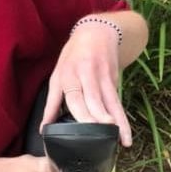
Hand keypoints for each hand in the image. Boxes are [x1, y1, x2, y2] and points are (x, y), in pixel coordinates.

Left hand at [41, 21, 131, 145]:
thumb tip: (45, 126)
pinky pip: (118, 103)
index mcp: (67, 74)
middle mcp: (85, 76)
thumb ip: (53, 100)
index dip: (59, 112)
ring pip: (108, 102)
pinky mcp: (114, 81)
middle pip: (90, 99)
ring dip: (114, 121)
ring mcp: (102, 78)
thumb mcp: (57, 73)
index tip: (52, 130)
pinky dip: (122, 120)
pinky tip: (125, 136)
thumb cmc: (73, 57)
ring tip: (118, 138)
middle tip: (95, 134)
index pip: (67, 95)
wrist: (97, 33)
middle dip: (93, 116)